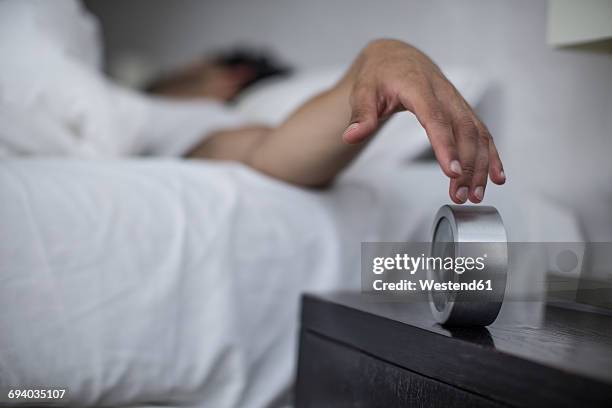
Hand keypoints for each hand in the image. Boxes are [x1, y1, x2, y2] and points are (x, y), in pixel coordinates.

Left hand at [341, 39, 505, 203]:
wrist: (396, 57)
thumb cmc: (379, 75)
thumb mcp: (363, 91)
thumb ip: (360, 114)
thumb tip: (351, 136)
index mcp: (419, 87)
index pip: (436, 118)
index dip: (446, 145)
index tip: (451, 172)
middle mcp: (444, 94)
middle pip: (463, 130)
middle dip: (466, 165)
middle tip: (460, 196)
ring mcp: (456, 102)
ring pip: (477, 134)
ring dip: (480, 166)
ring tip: (475, 195)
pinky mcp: (462, 110)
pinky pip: (482, 132)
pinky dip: (491, 155)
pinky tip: (496, 176)